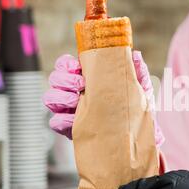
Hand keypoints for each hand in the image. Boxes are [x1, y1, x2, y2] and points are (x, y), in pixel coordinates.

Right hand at [43, 51, 164, 145]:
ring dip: (61, 98)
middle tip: (81, 85)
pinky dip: (62, 120)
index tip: (78, 68)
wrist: (133, 134)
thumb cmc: (133, 106)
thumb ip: (136, 71)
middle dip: (65, 80)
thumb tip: (134, 55)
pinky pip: (54, 122)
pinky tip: (74, 120)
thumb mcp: (138, 88)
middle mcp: (74, 91)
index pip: (66, 64)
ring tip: (76, 101)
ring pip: (50, 98)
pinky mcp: (68, 127)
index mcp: (86, 78)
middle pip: (55, 78)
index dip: (67, 64)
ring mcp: (69, 109)